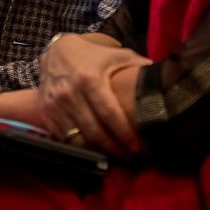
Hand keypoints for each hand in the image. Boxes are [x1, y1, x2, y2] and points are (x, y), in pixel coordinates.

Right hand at [38, 33, 148, 155]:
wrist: (56, 50)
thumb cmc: (92, 54)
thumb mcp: (115, 55)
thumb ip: (137, 66)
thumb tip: (163, 78)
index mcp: (89, 78)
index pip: (110, 114)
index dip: (124, 134)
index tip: (138, 148)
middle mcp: (70, 93)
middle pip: (95, 131)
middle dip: (115, 149)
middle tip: (132, 158)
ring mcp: (55, 105)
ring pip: (79, 139)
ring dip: (99, 152)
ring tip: (117, 159)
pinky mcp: (46, 113)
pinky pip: (64, 139)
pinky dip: (81, 148)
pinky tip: (96, 151)